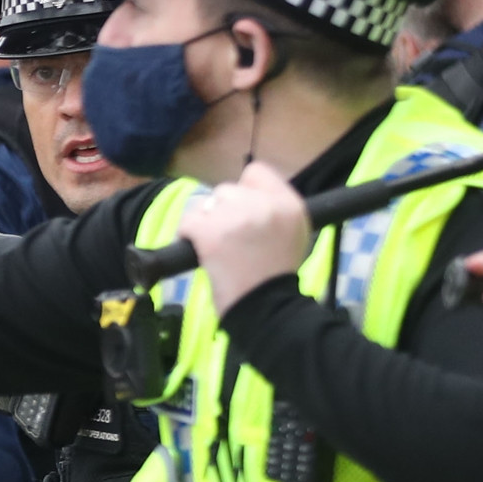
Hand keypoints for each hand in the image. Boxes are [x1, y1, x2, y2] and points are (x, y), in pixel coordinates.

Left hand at [176, 162, 311, 314]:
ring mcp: (236, 216)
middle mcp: (264, 204)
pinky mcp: (211, 231)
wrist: (267, 309)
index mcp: (289, 205)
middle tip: (229, 238)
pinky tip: (198, 250)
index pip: (257, 172)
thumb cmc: (277, 278)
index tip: (243, 210)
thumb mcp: (295, 236)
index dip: (245, 190)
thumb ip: (276, 211)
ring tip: (215, 247)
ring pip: (205, 204)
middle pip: (227, 190)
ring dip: (205, 223)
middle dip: (223, 211)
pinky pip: (188, 221)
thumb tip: (249, 198)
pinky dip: (187, 235)